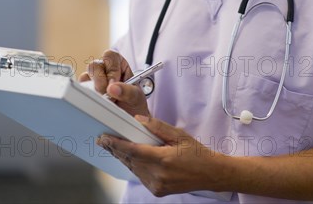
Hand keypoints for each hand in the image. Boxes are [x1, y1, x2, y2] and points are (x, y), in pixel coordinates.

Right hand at [79, 50, 149, 117]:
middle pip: (94, 65)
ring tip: (104, 101)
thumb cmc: (134, 103)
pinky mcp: (87, 91)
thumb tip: (112, 88)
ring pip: (85, 76)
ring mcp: (94, 80)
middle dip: (100, 81)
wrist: (130, 118)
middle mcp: (104, 69)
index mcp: (118, 63)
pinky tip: (97, 104)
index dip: (111, 68)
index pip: (110, 56)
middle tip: (107, 96)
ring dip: (94, 90)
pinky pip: (81, 89)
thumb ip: (127, 91)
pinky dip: (87, 97)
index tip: (114, 83)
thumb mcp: (136, 97)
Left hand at [97, 116, 222, 196]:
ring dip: (122, 157)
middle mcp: (158, 176)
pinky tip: (128, 157)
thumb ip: (157, 127)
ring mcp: (157, 185)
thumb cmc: (196, 152)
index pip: (133, 151)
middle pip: (130, 161)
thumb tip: (138, 120)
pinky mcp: (157, 191)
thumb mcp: (179, 134)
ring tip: (111, 146)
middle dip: (115, 150)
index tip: (104, 138)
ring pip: (133, 169)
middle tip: (102, 140)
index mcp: (163, 160)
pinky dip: (133, 165)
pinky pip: (140, 176)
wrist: (210, 174)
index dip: (116, 144)